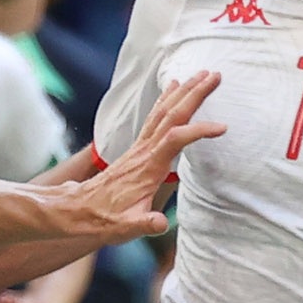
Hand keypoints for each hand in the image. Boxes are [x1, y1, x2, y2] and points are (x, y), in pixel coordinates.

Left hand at [58, 70, 219, 241]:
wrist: (80, 211)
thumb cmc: (104, 220)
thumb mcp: (125, 228)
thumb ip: (144, 224)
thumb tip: (159, 224)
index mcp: (147, 168)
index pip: (175, 140)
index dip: (198, 131)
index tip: (223, 127)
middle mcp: (144, 151)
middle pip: (171, 115)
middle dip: (194, 94)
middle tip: (215, 75)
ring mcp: (139, 147)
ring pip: (163, 111)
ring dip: (183, 91)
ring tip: (201, 74)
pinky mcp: (137, 148)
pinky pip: (154, 117)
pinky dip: (165, 99)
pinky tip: (172, 87)